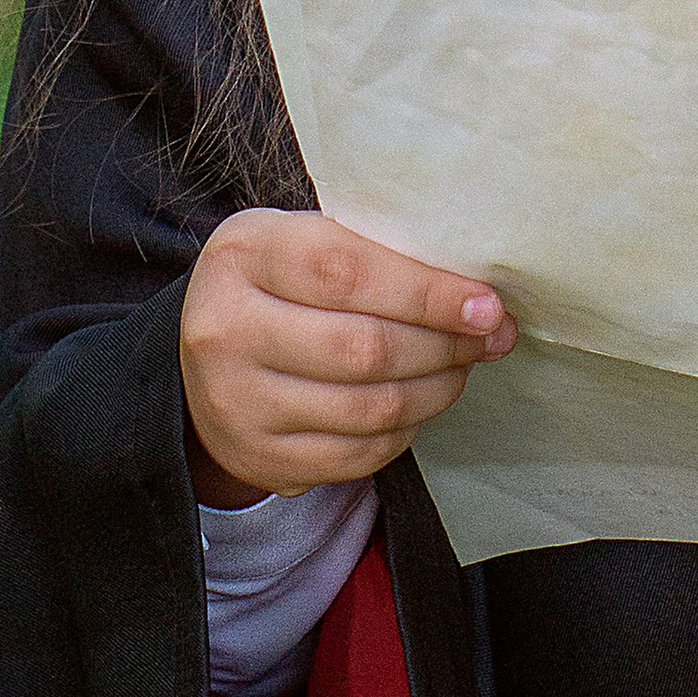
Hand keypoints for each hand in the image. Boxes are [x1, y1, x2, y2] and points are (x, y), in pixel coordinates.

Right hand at [180, 209, 513, 503]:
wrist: (207, 358)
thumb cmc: (283, 283)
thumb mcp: (306, 240)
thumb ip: (378, 254)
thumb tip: (480, 299)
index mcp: (244, 253)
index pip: (348, 273)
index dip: (429, 294)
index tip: (487, 305)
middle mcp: (225, 329)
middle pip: (365, 348)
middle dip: (445, 345)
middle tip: (490, 337)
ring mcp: (236, 401)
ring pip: (369, 408)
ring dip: (436, 389)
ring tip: (462, 366)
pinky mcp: (258, 456)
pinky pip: (358, 453)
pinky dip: (406, 431)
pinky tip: (420, 404)